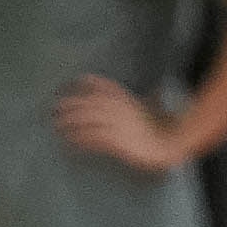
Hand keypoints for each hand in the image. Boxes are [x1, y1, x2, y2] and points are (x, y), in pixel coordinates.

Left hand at [52, 76, 185, 172]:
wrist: (172, 144)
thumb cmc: (166, 128)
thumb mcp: (157, 107)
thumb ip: (151, 98)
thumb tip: (155, 91)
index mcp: (127, 99)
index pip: (103, 86)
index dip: (86, 83)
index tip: (72, 82)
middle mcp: (119, 109)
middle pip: (87, 103)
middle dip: (70, 104)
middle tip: (54, 108)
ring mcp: (116, 124)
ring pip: (86, 120)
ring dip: (69, 122)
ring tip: (56, 126)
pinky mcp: (115, 141)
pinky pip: (91, 139)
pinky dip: (78, 140)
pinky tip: (68, 143)